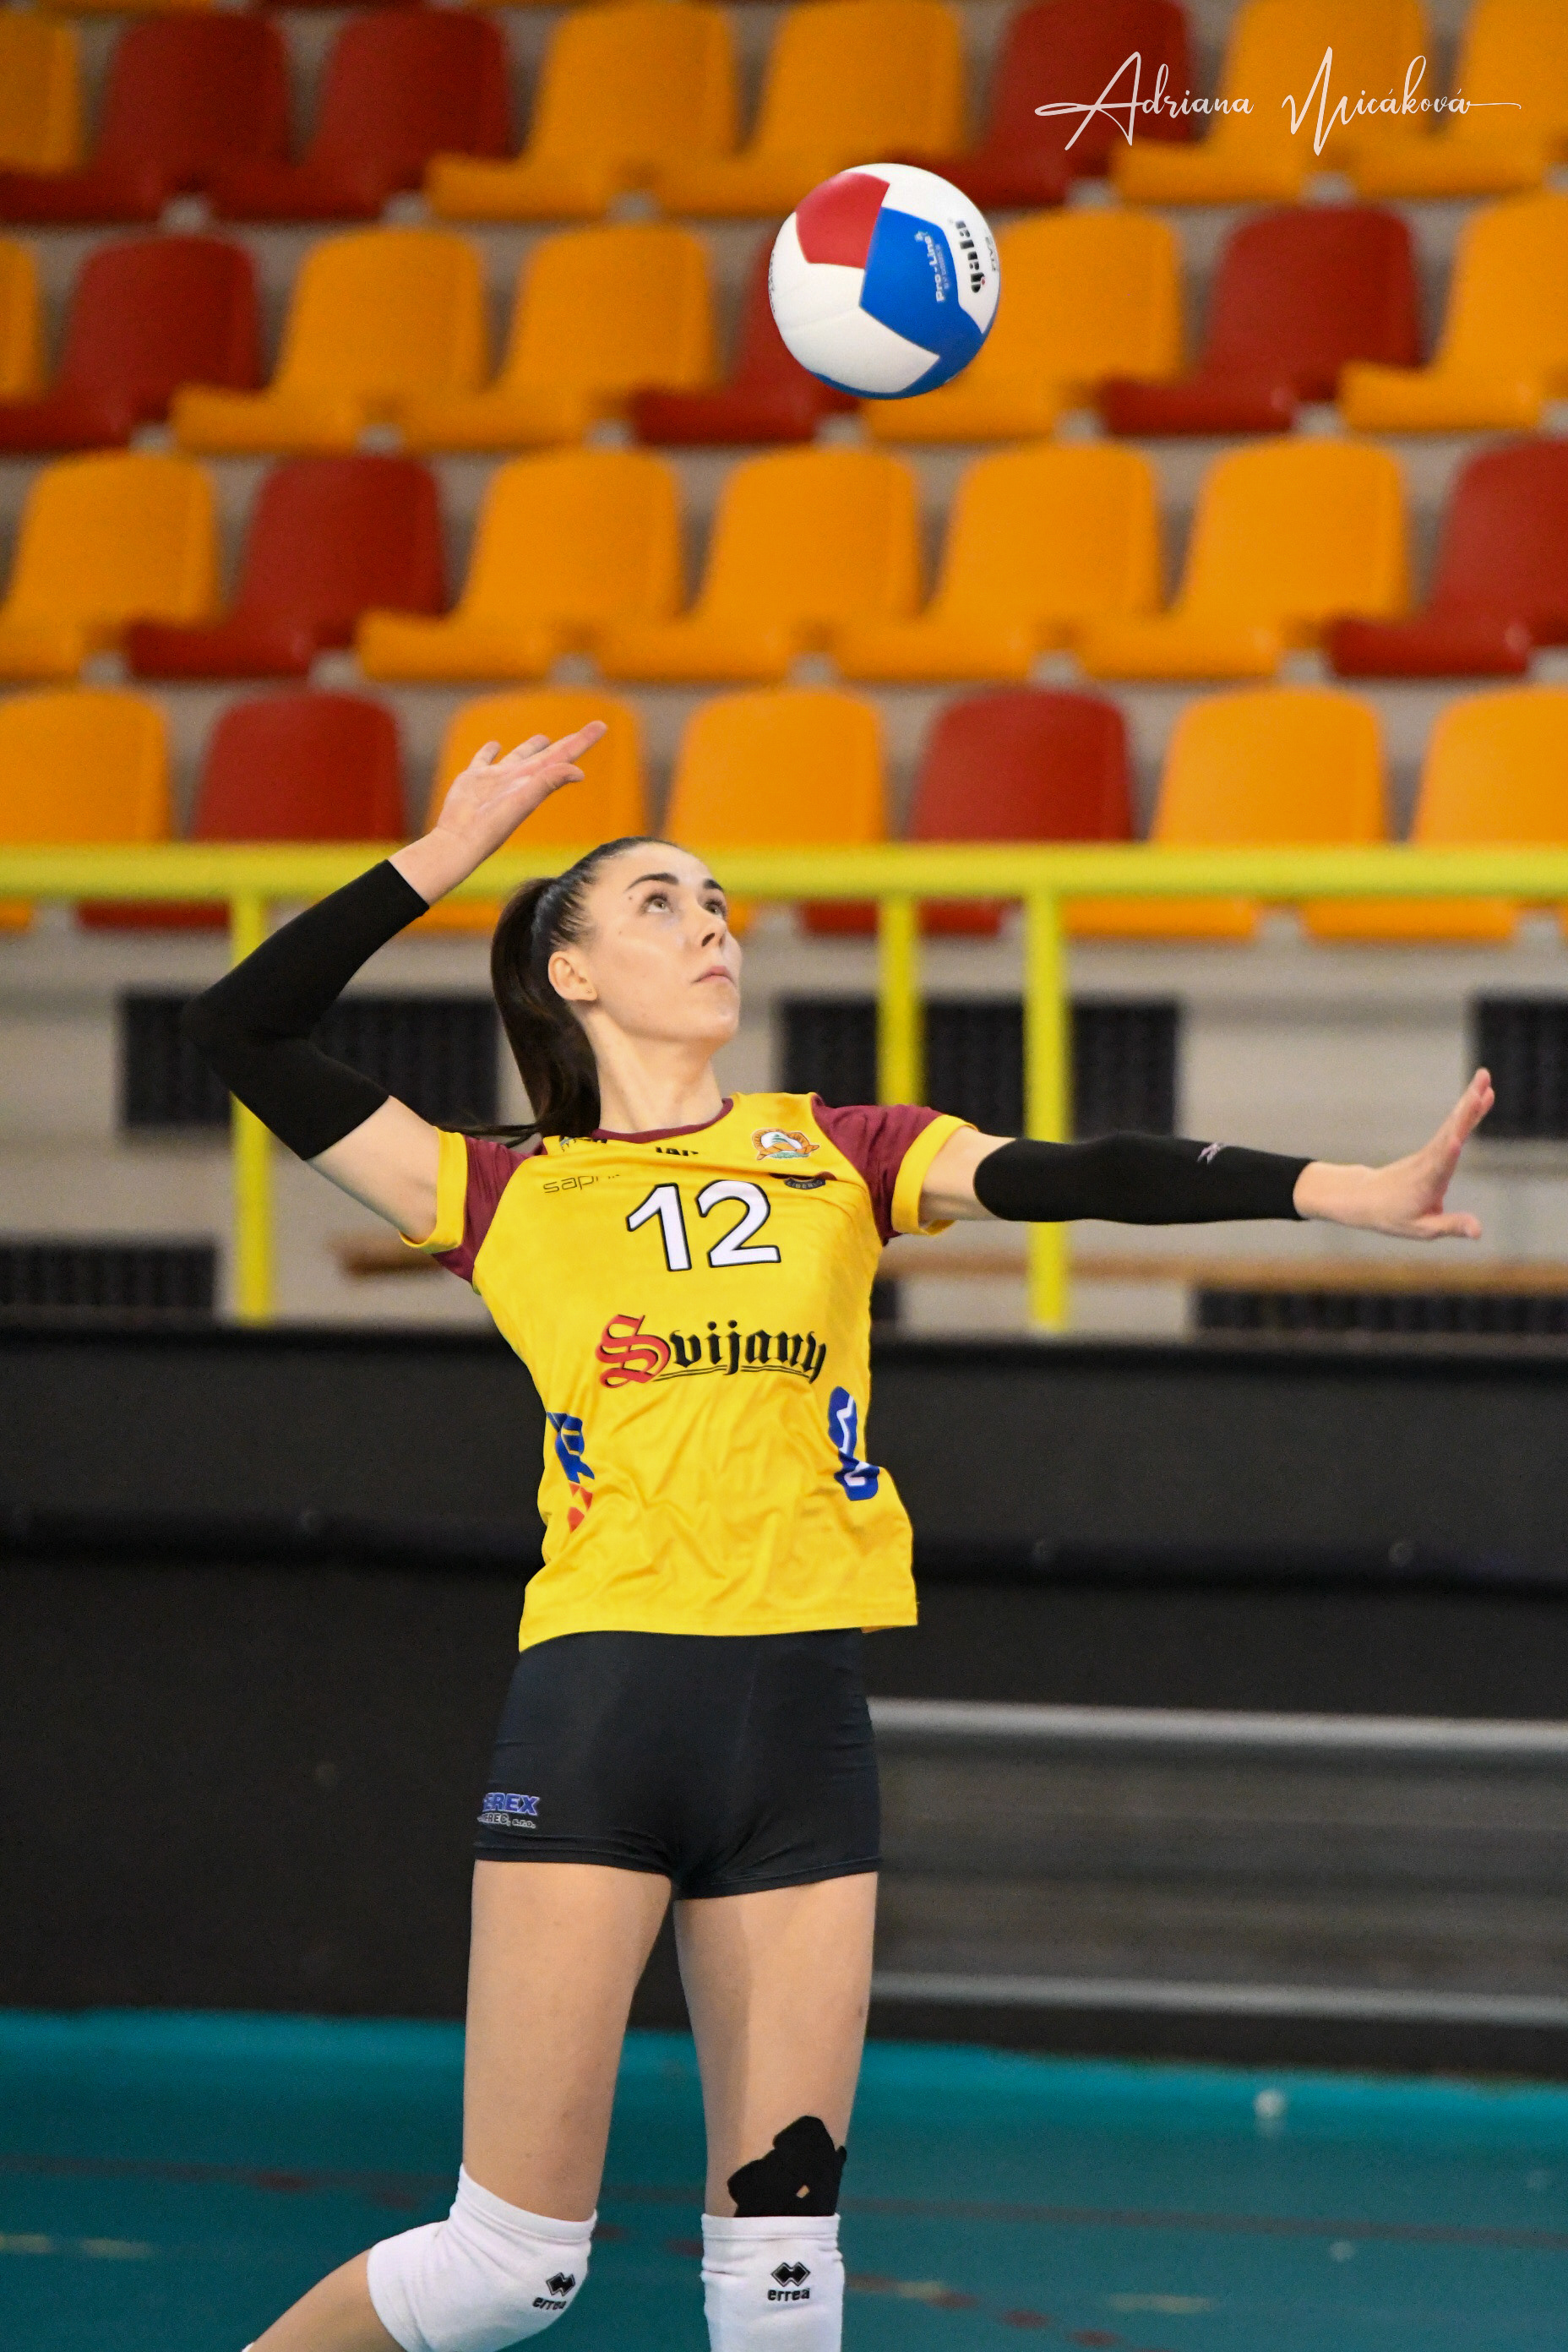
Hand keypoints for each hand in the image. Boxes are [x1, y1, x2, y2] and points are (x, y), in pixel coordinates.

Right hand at [391, 723, 607, 903]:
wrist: (459, 840)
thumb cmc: (491, 826)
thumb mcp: (523, 801)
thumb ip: (548, 782)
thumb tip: (579, 772)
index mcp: (534, 781)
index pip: (565, 756)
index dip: (583, 740)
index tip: (602, 725)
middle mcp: (519, 778)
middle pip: (549, 755)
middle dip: (569, 742)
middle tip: (589, 729)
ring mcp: (496, 779)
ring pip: (518, 756)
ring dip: (531, 746)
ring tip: (543, 737)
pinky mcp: (473, 780)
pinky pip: (483, 759)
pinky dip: (489, 751)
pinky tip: (494, 745)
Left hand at [1294, 1067, 1494, 1238]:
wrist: (1366, 1198)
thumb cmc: (1393, 1216)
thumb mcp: (1422, 1229)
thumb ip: (1451, 1226)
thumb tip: (1480, 1232)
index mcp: (1427, 1183)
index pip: (1439, 1166)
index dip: (1447, 1154)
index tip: (1456, 1139)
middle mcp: (1430, 1161)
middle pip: (1450, 1132)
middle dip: (1466, 1110)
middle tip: (1482, 1085)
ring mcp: (1431, 1151)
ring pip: (1453, 1123)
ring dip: (1469, 1101)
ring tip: (1485, 1079)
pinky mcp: (1434, 1148)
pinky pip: (1453, 1125)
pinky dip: (1467, 1110)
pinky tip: (1480, 1095)